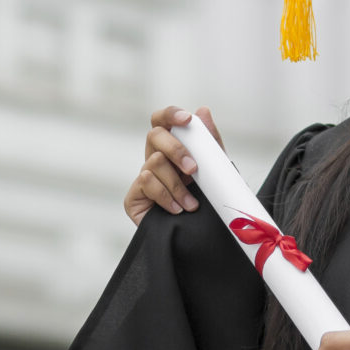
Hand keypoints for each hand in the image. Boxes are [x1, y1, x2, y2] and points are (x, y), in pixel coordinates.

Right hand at [124, 105, 223, 225]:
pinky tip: (176, 210)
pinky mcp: (134, 197)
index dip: (171, 114)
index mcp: (172, 148)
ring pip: (154, 162)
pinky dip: (165, 196)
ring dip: (176, 184)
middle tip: (194, 169)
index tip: (187, 120)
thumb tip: (203, 110)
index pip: (163, 121)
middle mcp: (154, 159)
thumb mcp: (215, 171)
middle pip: (154, 135)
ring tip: (191, 204)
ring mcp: (143, 178)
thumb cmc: (206, 203)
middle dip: (176, 150)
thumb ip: (210, 143)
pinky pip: (146, 182)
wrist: (200, 239)